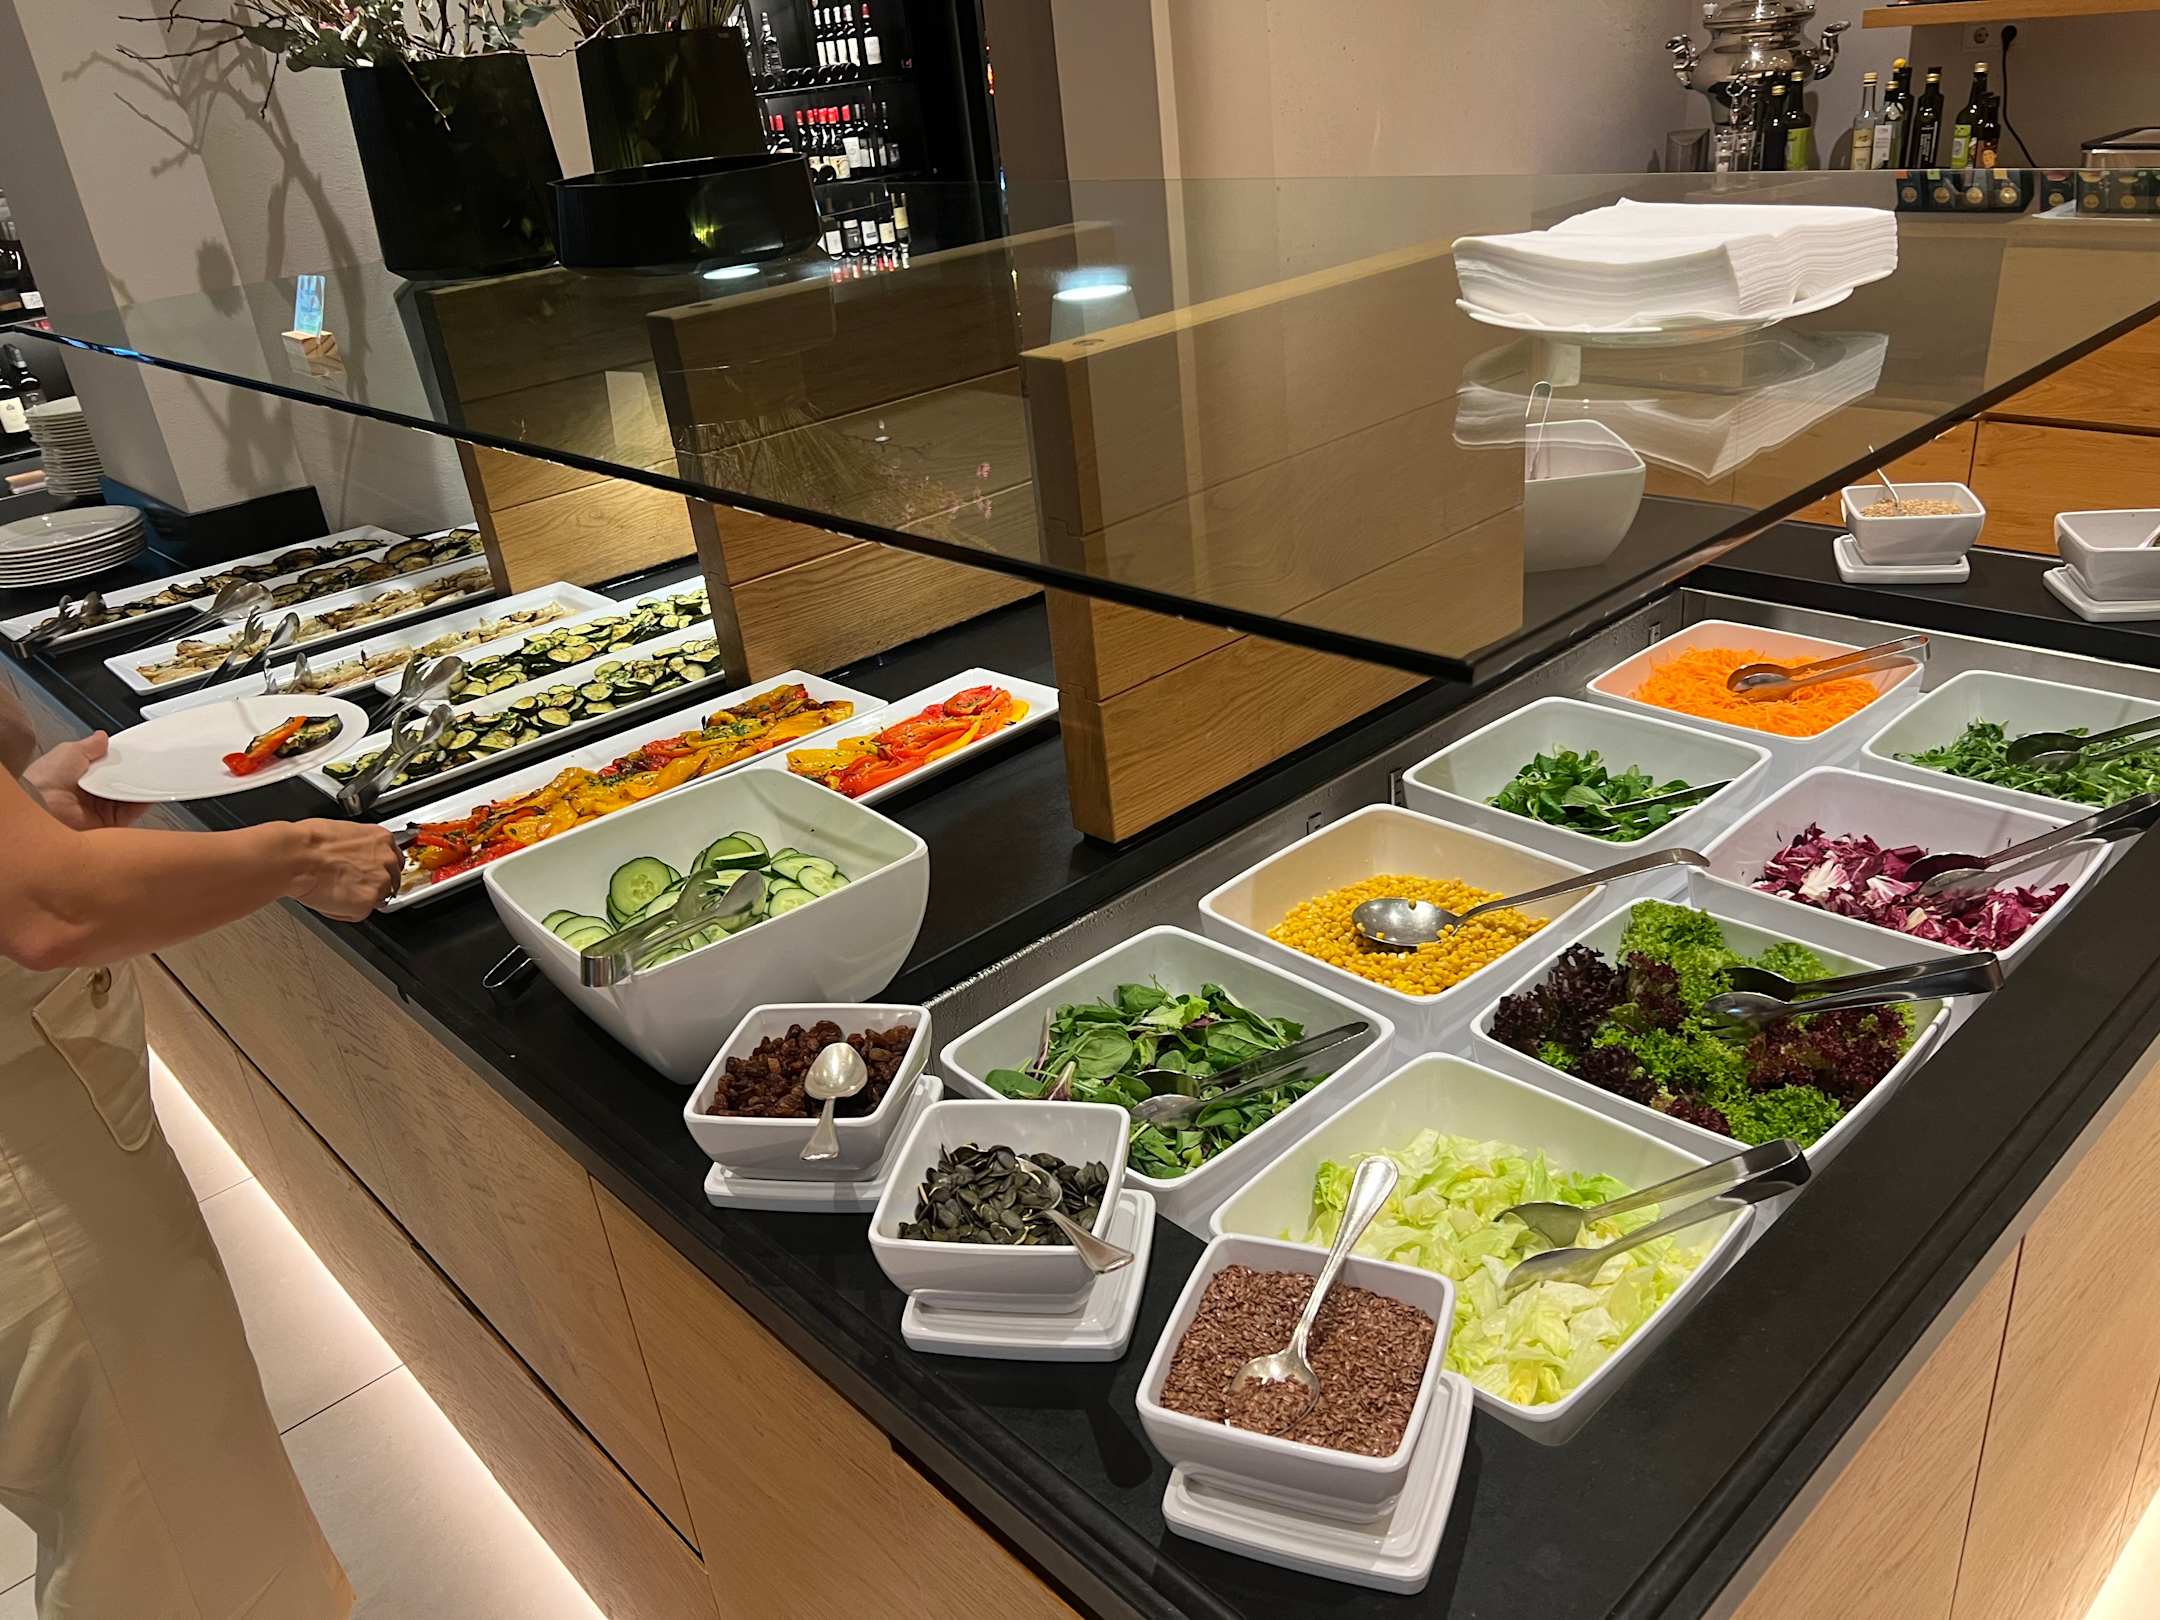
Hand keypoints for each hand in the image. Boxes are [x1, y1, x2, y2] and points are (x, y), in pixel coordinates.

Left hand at [22, 734, 147, 830]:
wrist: (40, 806)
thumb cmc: (44, 780)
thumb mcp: (69, 751)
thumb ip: (89, 746)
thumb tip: (102, 737)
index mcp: (78, 774)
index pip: (107, 766)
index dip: (121, 760)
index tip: (134, 754)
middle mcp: (89, 792)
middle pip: (121, 781)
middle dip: (133, 774)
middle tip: (144, 765)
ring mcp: (99, 807)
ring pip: (128, 797)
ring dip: (139, 788)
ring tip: (149, 777)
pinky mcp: (108, 822)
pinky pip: (131, 812)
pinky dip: (141, 804)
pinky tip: (146, 793)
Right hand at [287, 820, 401, 921]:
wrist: (296, 857)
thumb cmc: (309, 843)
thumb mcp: (344, 832)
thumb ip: (360, 848)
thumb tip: (356, 857)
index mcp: (382, 839)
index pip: (394, 860)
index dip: (379, 869)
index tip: (369, 873)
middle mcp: (386, 861)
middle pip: (390, 881)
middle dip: (372, 885)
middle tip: (349, 885)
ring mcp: (379, 883)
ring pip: (377, 898)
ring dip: (360, 899)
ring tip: (335, 890)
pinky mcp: (366, 903)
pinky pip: (359, 913)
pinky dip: (345, 911)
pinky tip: (329, 899)